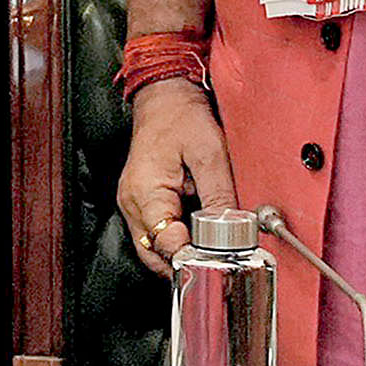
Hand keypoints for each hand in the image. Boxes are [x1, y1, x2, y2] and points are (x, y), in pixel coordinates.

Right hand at [114, 81, 234, 277]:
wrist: (164, 96)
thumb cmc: (180, 117)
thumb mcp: (209, 152)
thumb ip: (219, 193)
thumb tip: (233, 229)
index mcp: (145, 193)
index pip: (166, 243)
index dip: (194, 257)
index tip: (218, 262)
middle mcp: (132, 203)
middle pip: (154, 254)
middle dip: (184, 265)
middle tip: (216, 268)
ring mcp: (133, 203)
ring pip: (152, 247)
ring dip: (179, 254)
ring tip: (210, 254)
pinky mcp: (141, 201)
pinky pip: (154, 232)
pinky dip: (175, 239)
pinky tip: (196, 237)